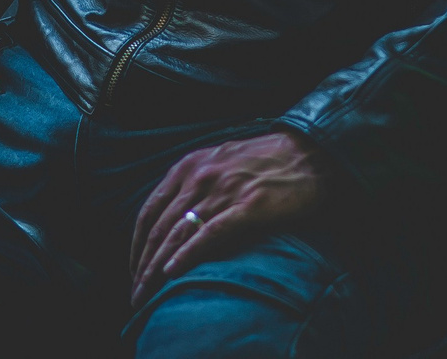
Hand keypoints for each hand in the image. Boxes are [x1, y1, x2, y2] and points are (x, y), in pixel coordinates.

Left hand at [127, 130, 330, 308]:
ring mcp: (223, 189)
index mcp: (189, 166)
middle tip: (136, 292)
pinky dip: (188, 254)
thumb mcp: (220, 164)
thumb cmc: (266, 162)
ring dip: (157, 267)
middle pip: (160, 227)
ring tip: (147, 293)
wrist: (312, 153)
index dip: (137, 244)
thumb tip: (175, 221)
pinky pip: (209, 233)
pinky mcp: (248, 205)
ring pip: (179, 233)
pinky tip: (174, 272)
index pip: (150, 211)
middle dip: (143, 264)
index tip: (134, 268)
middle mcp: (200, 175)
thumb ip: (196, 186)